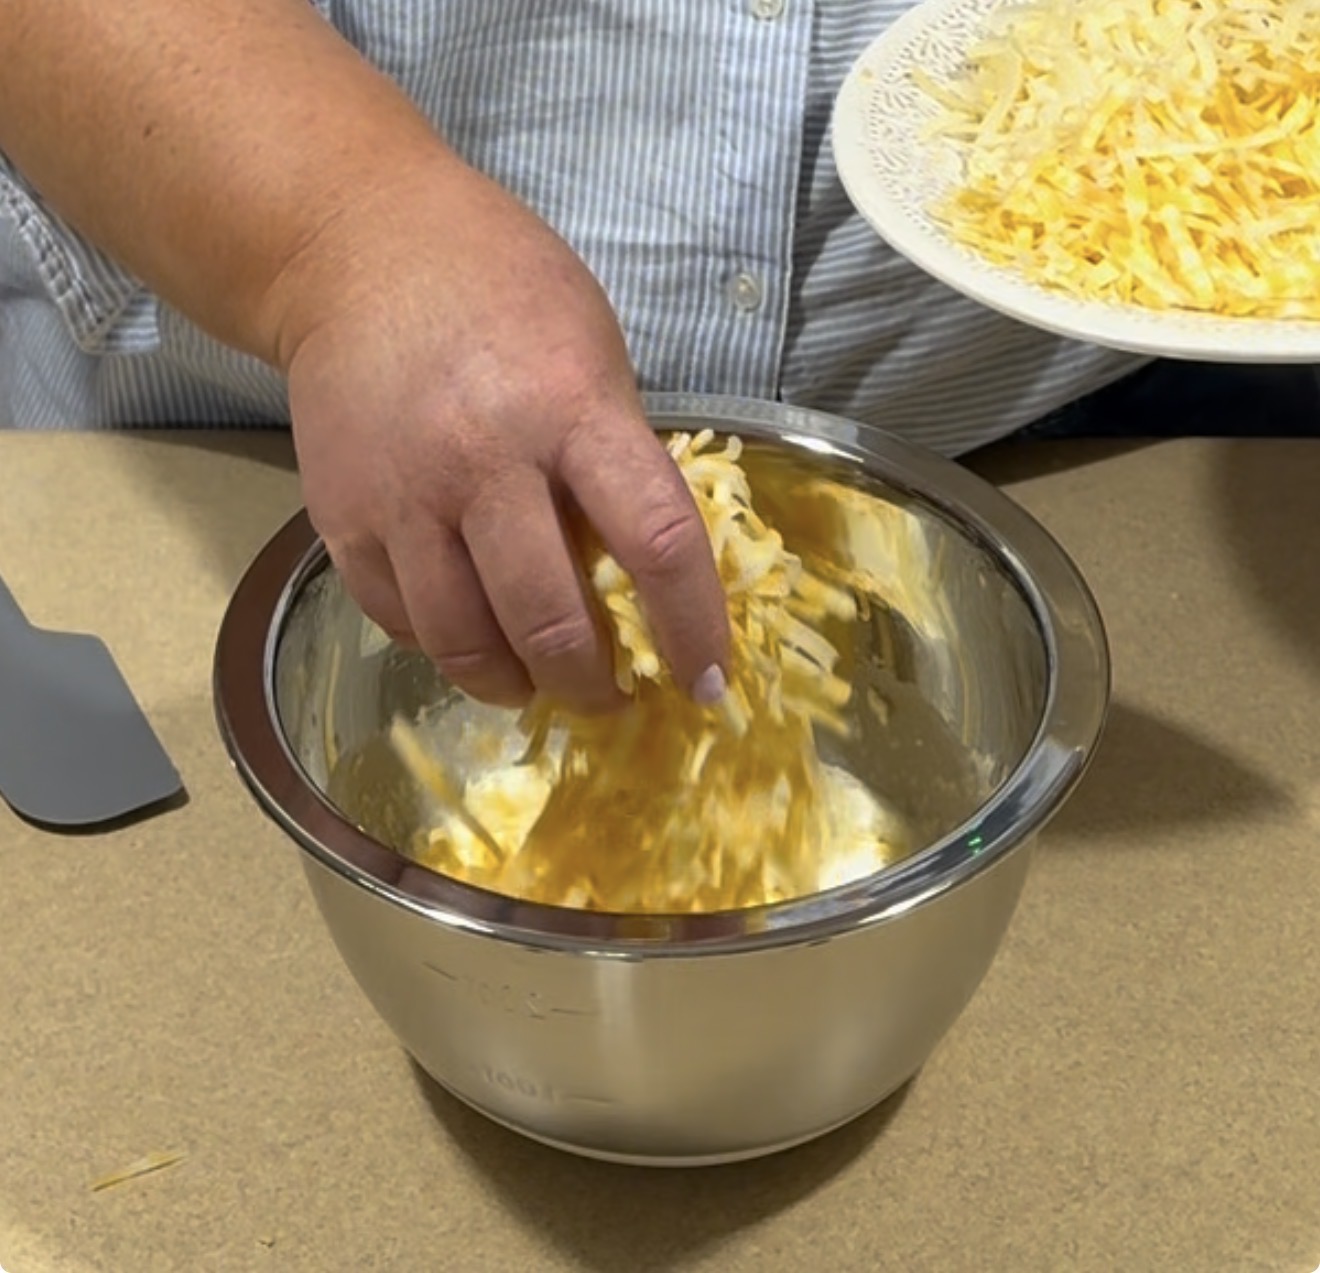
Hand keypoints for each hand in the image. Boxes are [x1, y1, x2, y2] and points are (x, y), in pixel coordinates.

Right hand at [272, 156, 729, 713]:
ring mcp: (405, 496)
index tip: (707, 682)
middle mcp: (484, 462)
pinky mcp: (343, 518)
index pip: (656, 543)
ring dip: (515, 685)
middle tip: (611, 695)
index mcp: (572, 410)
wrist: (356, 250)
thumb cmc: (500, 288)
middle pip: (549, 620)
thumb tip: (641, 565)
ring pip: (464, 641)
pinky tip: (470, 635)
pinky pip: (401, 620)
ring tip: (537, 684)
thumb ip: (617, 455)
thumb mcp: (593, 351)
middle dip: (592, 684)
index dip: (691, 628)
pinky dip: (445, 647)